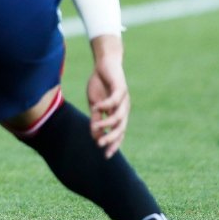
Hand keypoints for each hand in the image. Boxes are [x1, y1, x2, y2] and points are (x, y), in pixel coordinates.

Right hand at [87, 40, 129, 157]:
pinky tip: (95, 107)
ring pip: (119, 117)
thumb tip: (94, 135)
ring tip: (96, 127)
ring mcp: (123, 100)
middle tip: (100, 145)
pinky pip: (114, 100)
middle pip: (121, 128)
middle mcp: (124, 109)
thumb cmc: (100, 84)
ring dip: (107, 123)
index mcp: (118, 114)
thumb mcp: (94, 103)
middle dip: (111, 138)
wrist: (105, 63)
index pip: (118, 133)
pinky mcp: (120, 88)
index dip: (113, 144)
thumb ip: (96, 118)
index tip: (105, 155)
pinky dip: (105, 105)